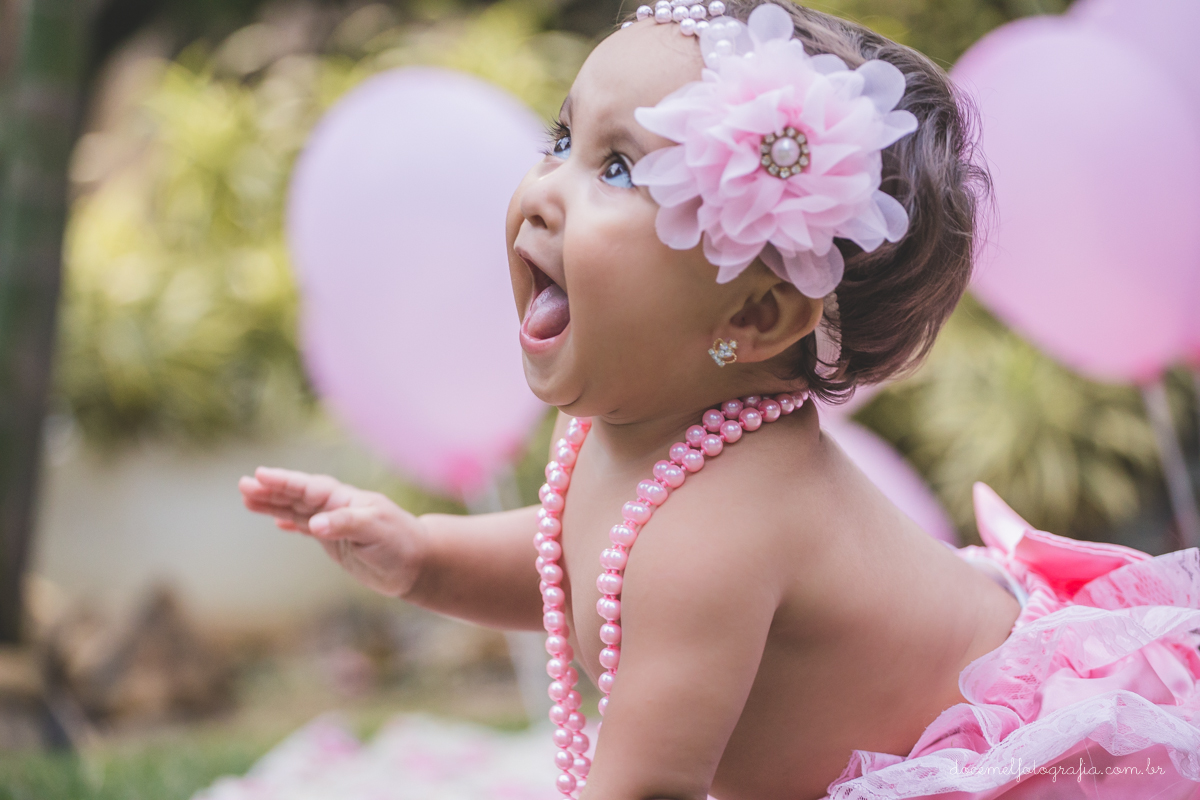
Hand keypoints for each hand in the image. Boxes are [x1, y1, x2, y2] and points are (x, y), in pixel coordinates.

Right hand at [238, 467, 426, 596]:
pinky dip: (292, 524)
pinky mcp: (336, 542)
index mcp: (347, 500)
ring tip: (246, 499)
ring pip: (297, 511)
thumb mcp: (376, 531)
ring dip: (273, 505)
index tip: (260, 475)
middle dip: (271, 490)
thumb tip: (315, 524)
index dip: (285, 482)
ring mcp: (335, 524)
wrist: (417, 563)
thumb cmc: (401, 543)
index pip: (309, 488)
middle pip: (298, 496)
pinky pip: (307, 528)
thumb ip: (346, 524)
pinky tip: (276, 522)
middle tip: (242, 484)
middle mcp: (337, 508)